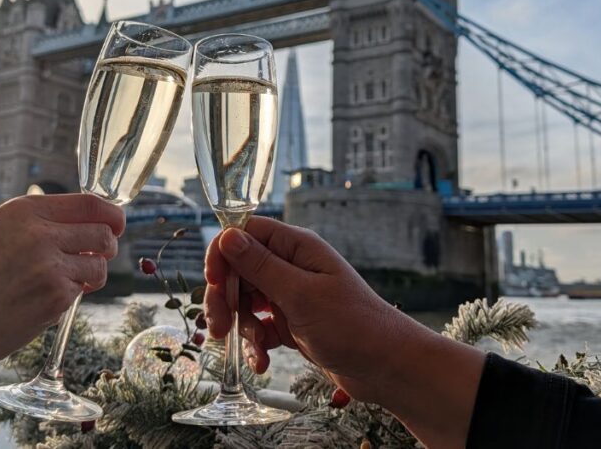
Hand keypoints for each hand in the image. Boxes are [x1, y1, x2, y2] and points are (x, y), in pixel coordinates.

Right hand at [0, 193, 124, 410]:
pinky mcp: (55, 298)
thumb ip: (42, 223)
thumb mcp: (1, 233)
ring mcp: (49, 267)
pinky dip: (71, 296)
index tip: (117, 223)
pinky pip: (82, 291)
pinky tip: (43, 300)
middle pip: (103, 233)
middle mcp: (39, 233)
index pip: (90, 203)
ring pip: (100, 265)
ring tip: (67, 280)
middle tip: (96, 256)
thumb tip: (90, 223)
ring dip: (93, 274)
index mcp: (24, 210)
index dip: (111, 214)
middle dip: (107, 246)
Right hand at [205, 216, 414, 401]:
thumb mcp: (300, 295)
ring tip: (253, 350)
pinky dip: (257, 343)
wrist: (386, 366)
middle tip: (218, 327)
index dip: (223, 253)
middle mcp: (293, 266)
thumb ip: (261, 266)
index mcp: (297, 248)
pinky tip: (262, 362)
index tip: (213, 281)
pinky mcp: (293, 322)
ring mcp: (292, 295)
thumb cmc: (353, 325)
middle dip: (225, 298)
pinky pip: (261, 326)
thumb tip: (228, 236)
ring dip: (241, 326)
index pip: (246, 233)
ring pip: (247, 301)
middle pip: (240, 270)